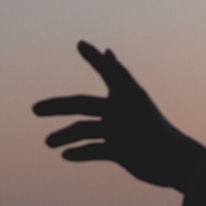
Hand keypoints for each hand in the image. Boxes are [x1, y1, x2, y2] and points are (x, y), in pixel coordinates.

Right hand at [32, 40, 205, 191]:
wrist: (171, 161)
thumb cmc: (151, 126)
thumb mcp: (131, 98)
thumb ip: (116, 75)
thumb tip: (106, 51)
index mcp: (123, 94)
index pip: (105, 70)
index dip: (94, 58)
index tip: (80, 44)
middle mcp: (118, 110)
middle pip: (82, 106)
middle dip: (58, 106)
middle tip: (34, 109)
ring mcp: (118, 131)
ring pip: (85, 130)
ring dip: (65, 136)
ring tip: (49, 143)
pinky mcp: (119, 151)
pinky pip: (95, 150)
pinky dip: (81, 152)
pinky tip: (65, 156)